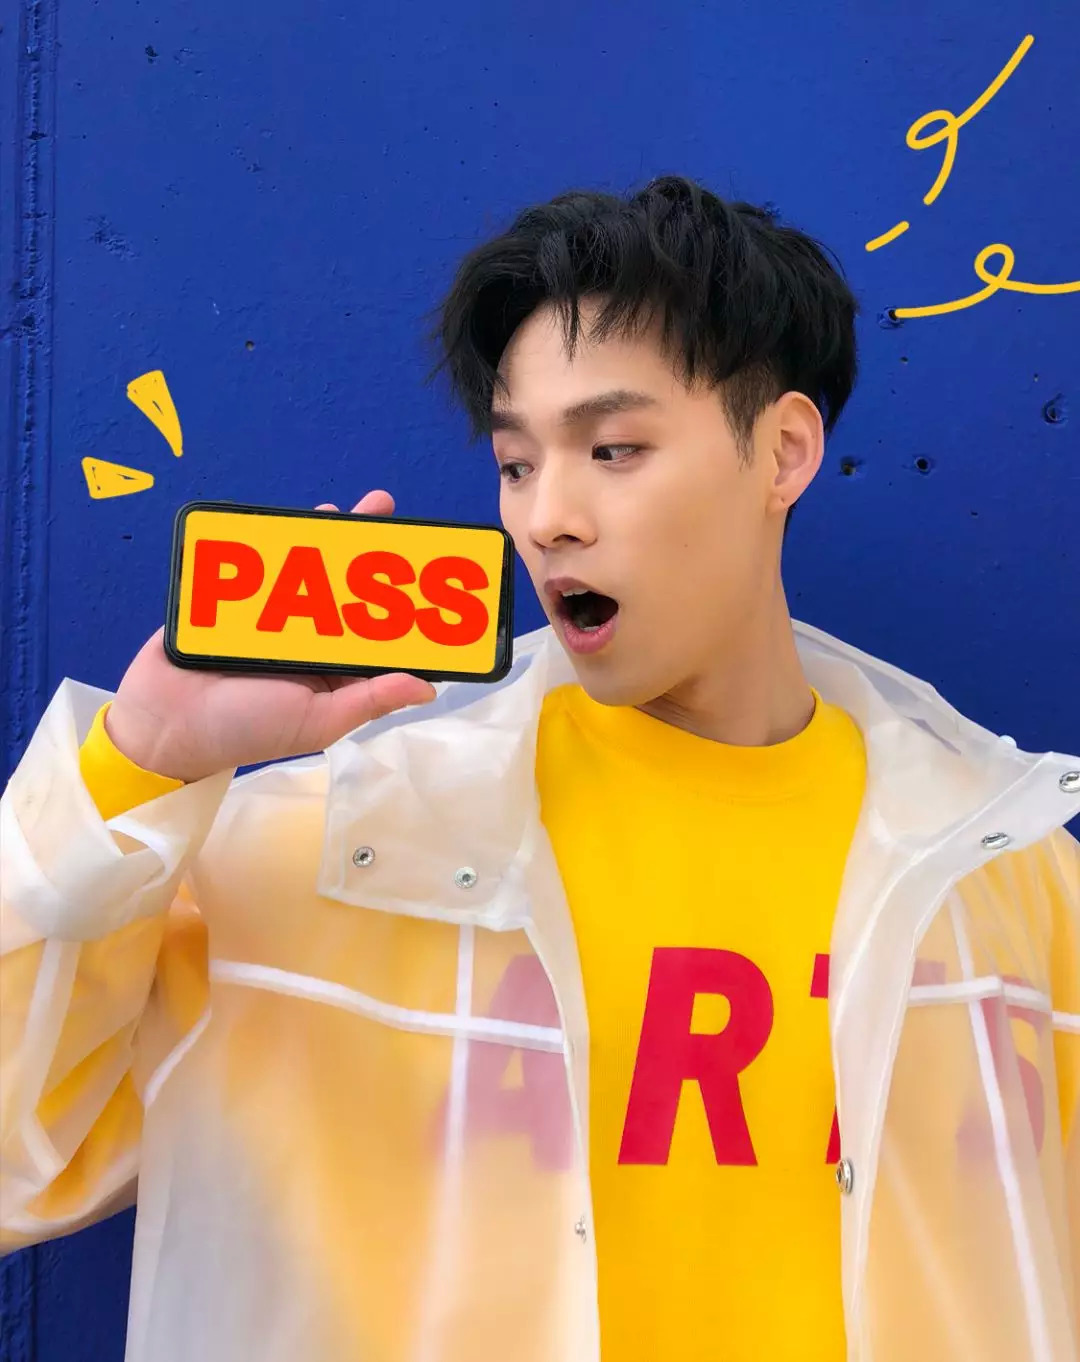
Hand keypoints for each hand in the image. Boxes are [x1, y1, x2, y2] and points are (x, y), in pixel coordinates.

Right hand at [106, 491, 436, 781]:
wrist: (164, 721)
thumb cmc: (246, 731)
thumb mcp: (318, 721)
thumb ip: (370, 700)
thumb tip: (428, 690)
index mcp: (335, 671)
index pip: (377, 635)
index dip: (403, 608)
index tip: (431, 580)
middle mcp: (310, 640)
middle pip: (347, 592)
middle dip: (373, 559)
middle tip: (398, 524)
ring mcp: (274, 614)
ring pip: (311, 571)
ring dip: (335, 539)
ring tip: (360, 510)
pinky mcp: (238, 597)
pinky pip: (265, 562)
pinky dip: (284, 539)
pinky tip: (307, 517)